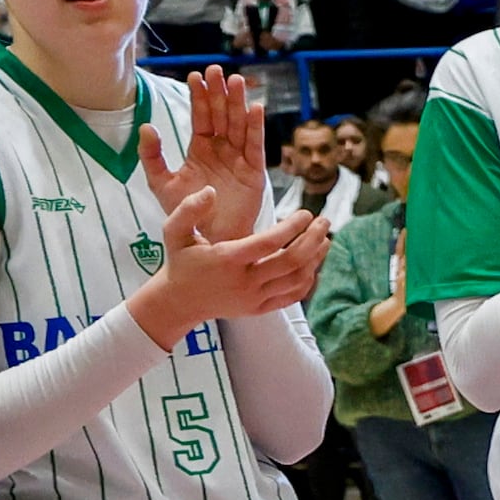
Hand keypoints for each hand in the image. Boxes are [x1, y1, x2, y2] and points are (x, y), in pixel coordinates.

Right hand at [134, 179, 327, 342]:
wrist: (179, 301)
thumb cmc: (180, 260)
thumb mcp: (174, 231)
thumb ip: (189, 209)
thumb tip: (211, 190)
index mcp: (227, 260)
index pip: (269, 243)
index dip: (292, 227)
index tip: (306, 213)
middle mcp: (244, 282)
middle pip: (291, 261)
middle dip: (313, 239)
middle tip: (325, 221)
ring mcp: (254, 298)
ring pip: (296, 279)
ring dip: (316, 258)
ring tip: (326, 239)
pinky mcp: (260, 309)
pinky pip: (292, 296)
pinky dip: (308, 280)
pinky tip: (315, 263)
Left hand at [139, 63, 271, 242]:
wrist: (207, 240)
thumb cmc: (186, 214)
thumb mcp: (161, 183)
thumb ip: (152, 156)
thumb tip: (146, 127)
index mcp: (201, 149)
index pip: (201, 117)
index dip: (199, 97)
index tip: (195, 76)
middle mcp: (221, 150)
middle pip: (222, 115)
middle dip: (219, 92)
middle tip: (216, 70)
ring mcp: (239, 159)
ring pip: (239, 124)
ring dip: (238, 103)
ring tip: (236, 81)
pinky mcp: (254, 172)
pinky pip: (256, 145)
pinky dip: (256, 127)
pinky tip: (255, 108)